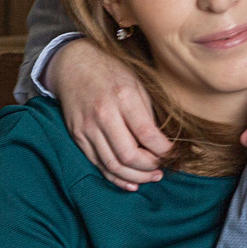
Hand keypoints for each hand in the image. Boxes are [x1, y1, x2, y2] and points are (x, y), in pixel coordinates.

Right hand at [51, 39, 167, 189]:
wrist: (73, 65)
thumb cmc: (111, 73)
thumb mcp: (136, 83)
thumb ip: (148, 113)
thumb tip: (162, 143)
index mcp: (123, 97)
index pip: (147, 134)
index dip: (164, 150)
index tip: (173, 153)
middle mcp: (103, 114)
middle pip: (129, 155)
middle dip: (150, 167)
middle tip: (162, 169)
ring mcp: (87, 127)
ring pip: (113, 164)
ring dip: (135, 177)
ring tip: (151, 177)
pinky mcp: (78, 137)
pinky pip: (98, 164)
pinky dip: (116, 177)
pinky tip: (131, 182)